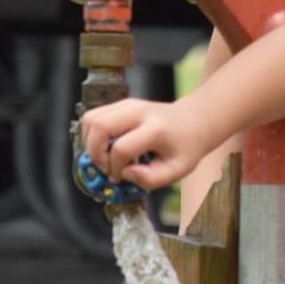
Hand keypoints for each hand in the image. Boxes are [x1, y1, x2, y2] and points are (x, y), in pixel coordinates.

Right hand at [78, 97, 211, 190]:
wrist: (194, 120)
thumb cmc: (186, 147)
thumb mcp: (177, 170)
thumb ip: (151, 179)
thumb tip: (124, 174)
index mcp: (155, 129)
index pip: (122, 148)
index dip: (115, 168)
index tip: (120, 177)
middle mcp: (139, 111)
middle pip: (99, 126)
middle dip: (94, 153)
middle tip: (105, 167)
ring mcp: (128, 104)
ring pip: (91, 118)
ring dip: (90, 142)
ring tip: (104, 157)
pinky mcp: (121, 104)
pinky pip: (94, 116)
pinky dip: (92, 134)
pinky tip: (105, 147)